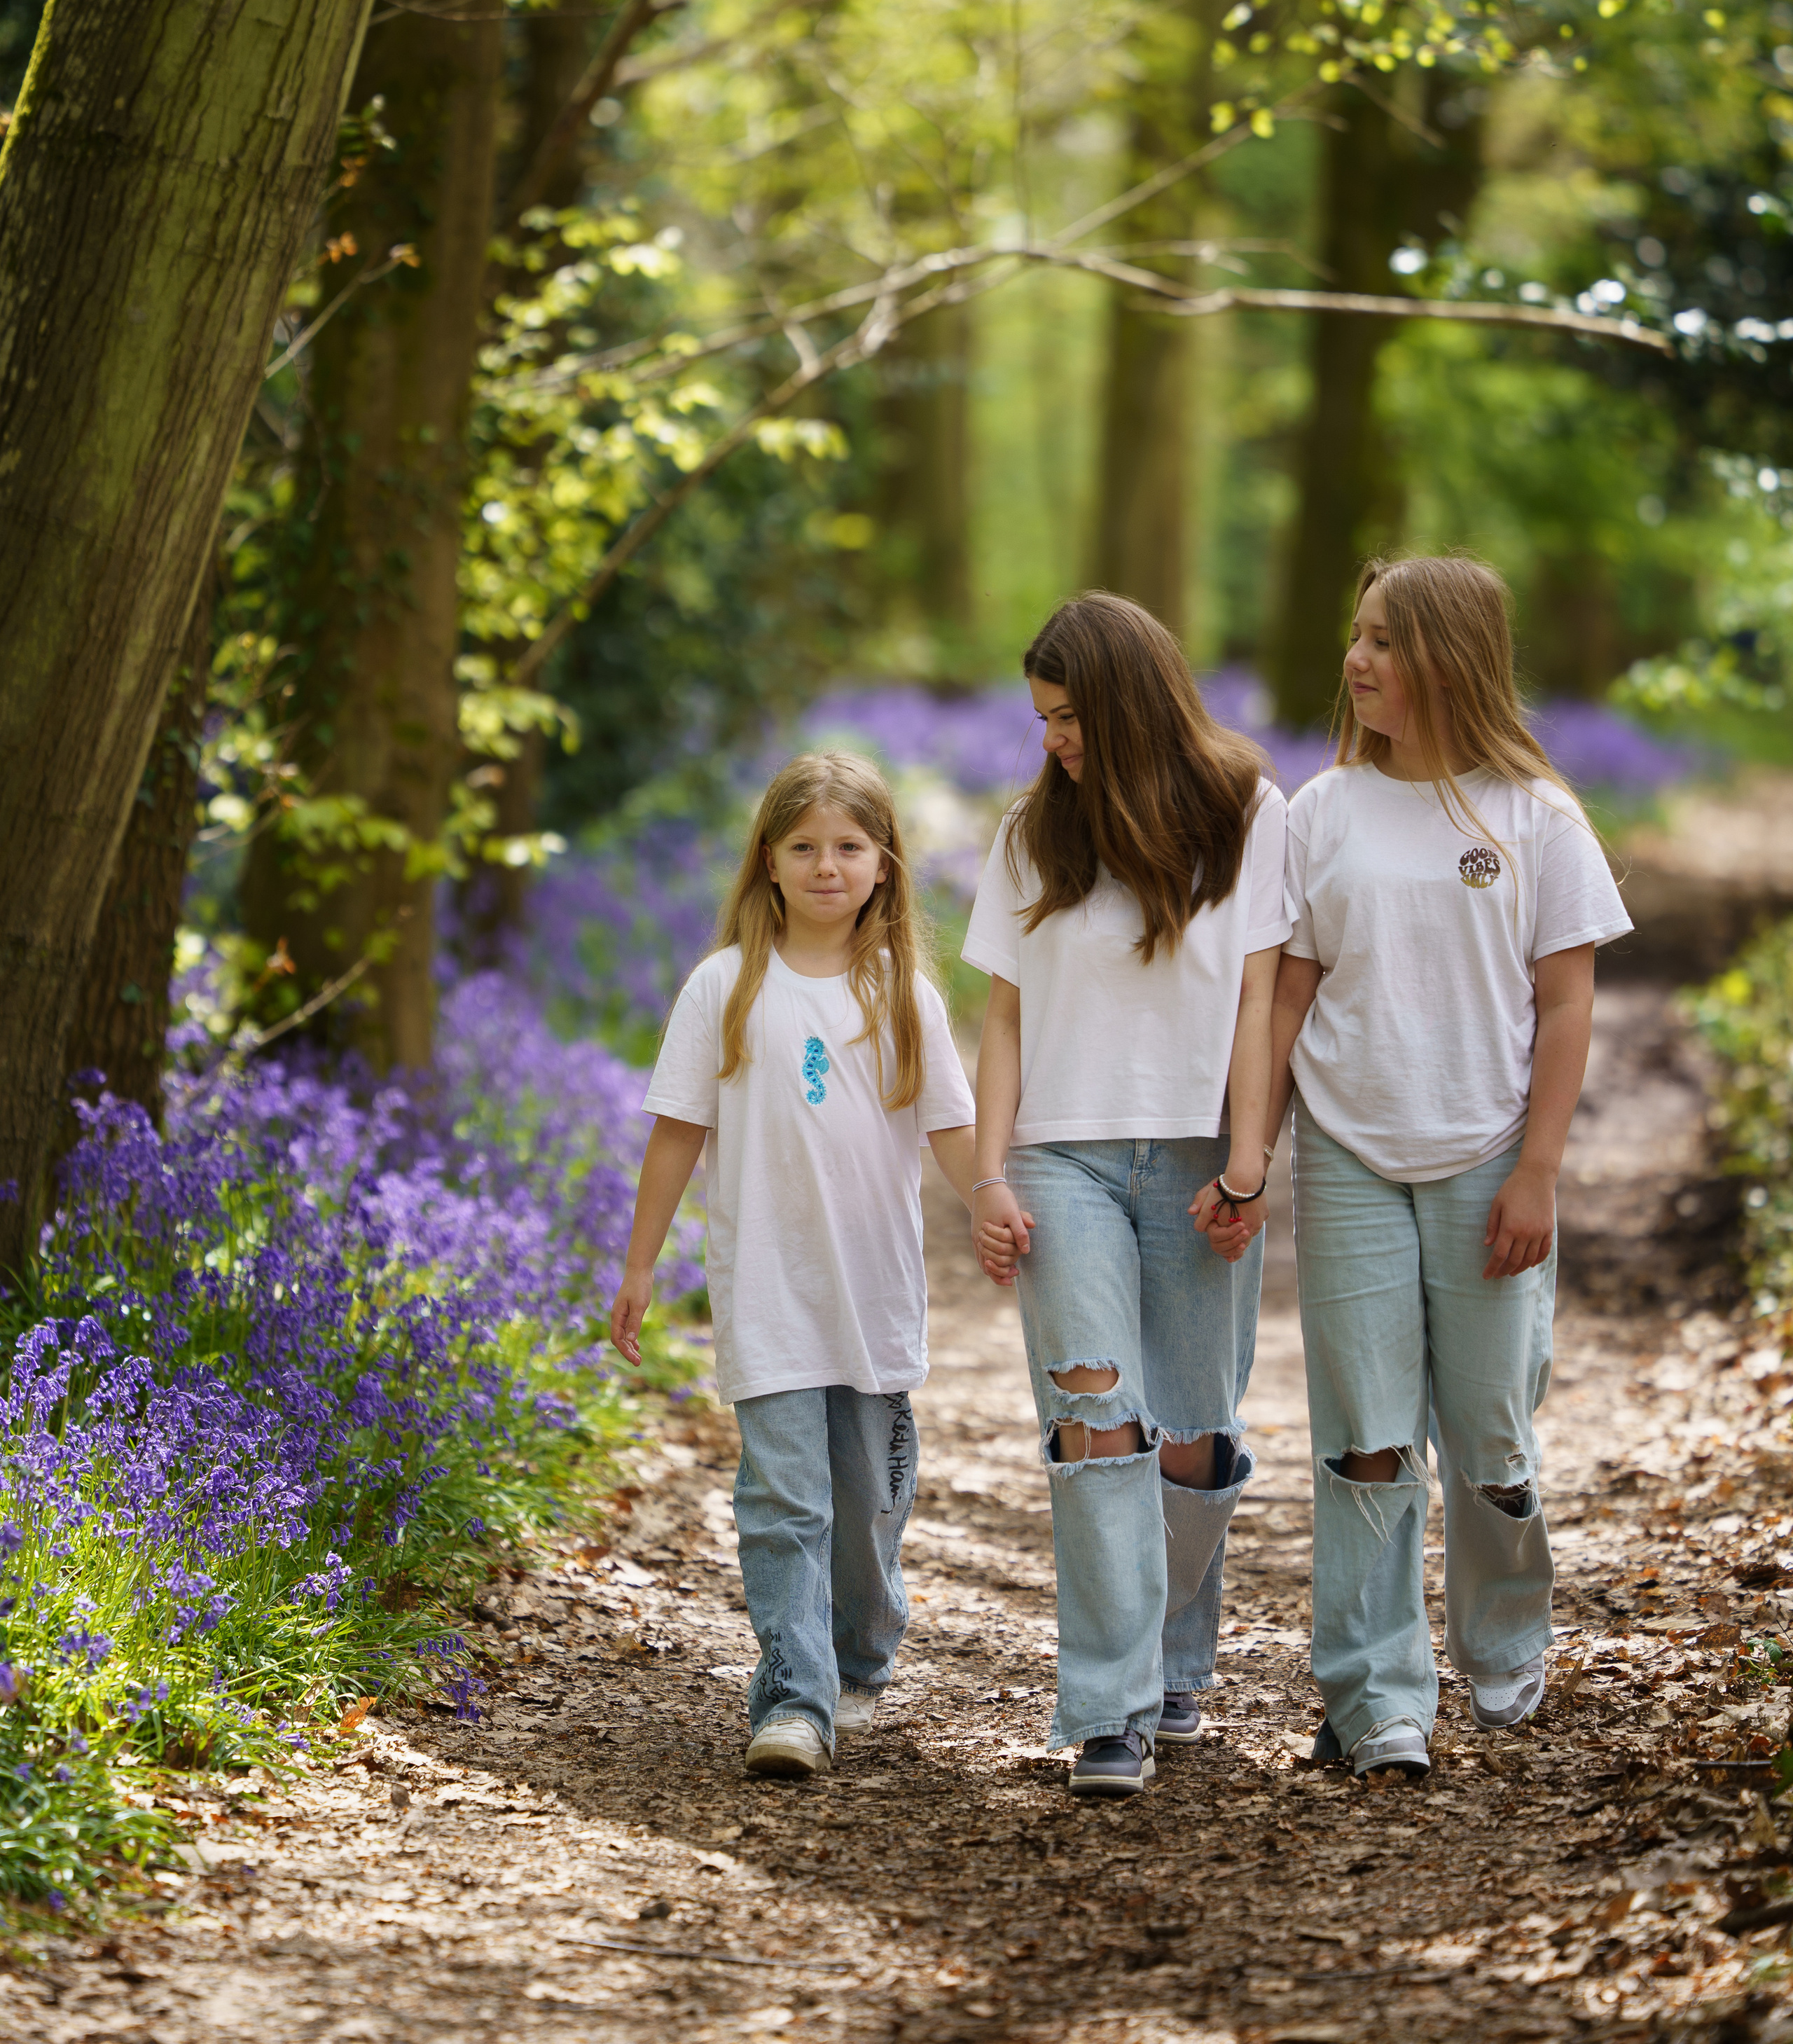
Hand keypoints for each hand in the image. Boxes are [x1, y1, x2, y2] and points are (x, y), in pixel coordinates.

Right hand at [610, 1268, 654, 1363]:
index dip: (625, 1351)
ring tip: (638, 1358)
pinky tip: (637, 1345)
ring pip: (624, 1335)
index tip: (635, 1361)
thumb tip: (631, 1340)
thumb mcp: (639, 1305)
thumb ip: (635, 1322)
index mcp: (617, 1316)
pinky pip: (628, 1329)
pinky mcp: (629, 1311)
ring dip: (630, 1347)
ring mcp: (623, 1314)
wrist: (640, 1270)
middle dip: (628, 1352)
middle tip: (638, 1363)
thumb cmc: (639, 1286)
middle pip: (620, 1339)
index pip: (617, 1339)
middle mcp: (617, 1316)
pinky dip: (632, 1338)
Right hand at [973, 1182, 1034, 1287]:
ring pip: (981, 1259)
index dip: (1004, 1272)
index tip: (1017, 1272)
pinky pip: (979, 1251)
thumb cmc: (1001, 1198)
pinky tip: (999, 1259)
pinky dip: (988, 1259)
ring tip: (1009, 1269)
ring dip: (994, 1267)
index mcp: (985, 1236)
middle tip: (1016, 1272)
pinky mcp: (976, 1231)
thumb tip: (1026, 1251)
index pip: (992, 1263)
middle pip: (986, 1265)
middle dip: (1000, 1272)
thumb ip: (1020, 1232)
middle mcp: (977, 1239)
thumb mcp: (1014, 1213)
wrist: (986, 1184)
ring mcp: (975, 1236)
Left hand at [1189, 1175, 1264, 1262]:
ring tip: (1238, 1224)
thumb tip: (1194, 1222)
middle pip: (1244, 1239)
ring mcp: (1259, 1220)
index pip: (1233, 1245)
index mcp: (1235, 1229)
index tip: (1226, 1240)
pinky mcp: (1265, 1212)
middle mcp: (1250, 1228)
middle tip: (1232, 1235)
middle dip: (1237, 1238)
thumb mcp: (1208, 1201)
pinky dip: (1252, 1220)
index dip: (1228, 1245)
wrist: (1245, 1176)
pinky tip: (1246, 1213)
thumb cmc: (1224, 1189)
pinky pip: (1258, 1221)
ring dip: (1245, 1229)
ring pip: (1252, 1230)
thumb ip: (1201, 1215)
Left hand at [1482, 1163, 1554, 1278]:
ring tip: (1511, 1272)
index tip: (1486, 1276)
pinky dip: (1537, 1261)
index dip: (1492, 1267)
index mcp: (1510, 1228)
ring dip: (1519, 1268)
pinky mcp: (1549, 1230)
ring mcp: (1539, 1233)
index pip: (1499, 1255)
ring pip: (1530, 1259)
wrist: (1536, 1177)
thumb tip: (1488, 1245)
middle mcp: (1526, 1233)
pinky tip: (1530, 1264)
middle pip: (1514, 1260)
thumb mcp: (1496, 1205)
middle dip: (1504, 1271)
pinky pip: (1544, 1251)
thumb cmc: (1512, 1189)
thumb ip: (1492, 1226)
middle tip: (1497, 1275)